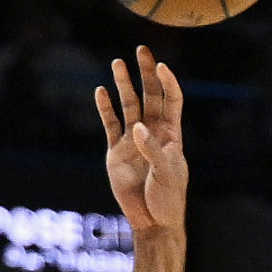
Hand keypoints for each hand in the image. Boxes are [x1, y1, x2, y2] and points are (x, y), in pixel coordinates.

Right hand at [94, 45, 187, 243]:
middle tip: (141, 50)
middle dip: (146, 72)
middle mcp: (152, 131)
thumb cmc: (167, 198)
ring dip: (123, 84)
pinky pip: (110, 125)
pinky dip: (105, 109)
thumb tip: (138, 127)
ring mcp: (133, 140)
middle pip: (150, 95)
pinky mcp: (117, 152)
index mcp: (171, 133)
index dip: (168, 82)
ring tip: (117, 64)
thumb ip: (153, 149)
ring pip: (128, 105)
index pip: (171, 100)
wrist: (152, 220)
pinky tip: (100, 92)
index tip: (162, 67)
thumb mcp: (166, 173)